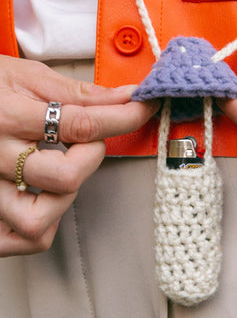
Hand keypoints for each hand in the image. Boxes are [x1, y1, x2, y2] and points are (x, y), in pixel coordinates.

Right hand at [0, 55, 158, 255]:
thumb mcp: (24, 76)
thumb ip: (75, 92)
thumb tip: (125, 97)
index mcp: (6, 116)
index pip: (82, 125)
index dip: (124, 118)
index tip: (143, 109)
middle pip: (65, 178)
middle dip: (91, 157)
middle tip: (86, 141)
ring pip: (39, 221)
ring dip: (65, 198)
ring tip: (61, 170)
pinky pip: (17, 241)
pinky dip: (40, 227)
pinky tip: (44, 199)